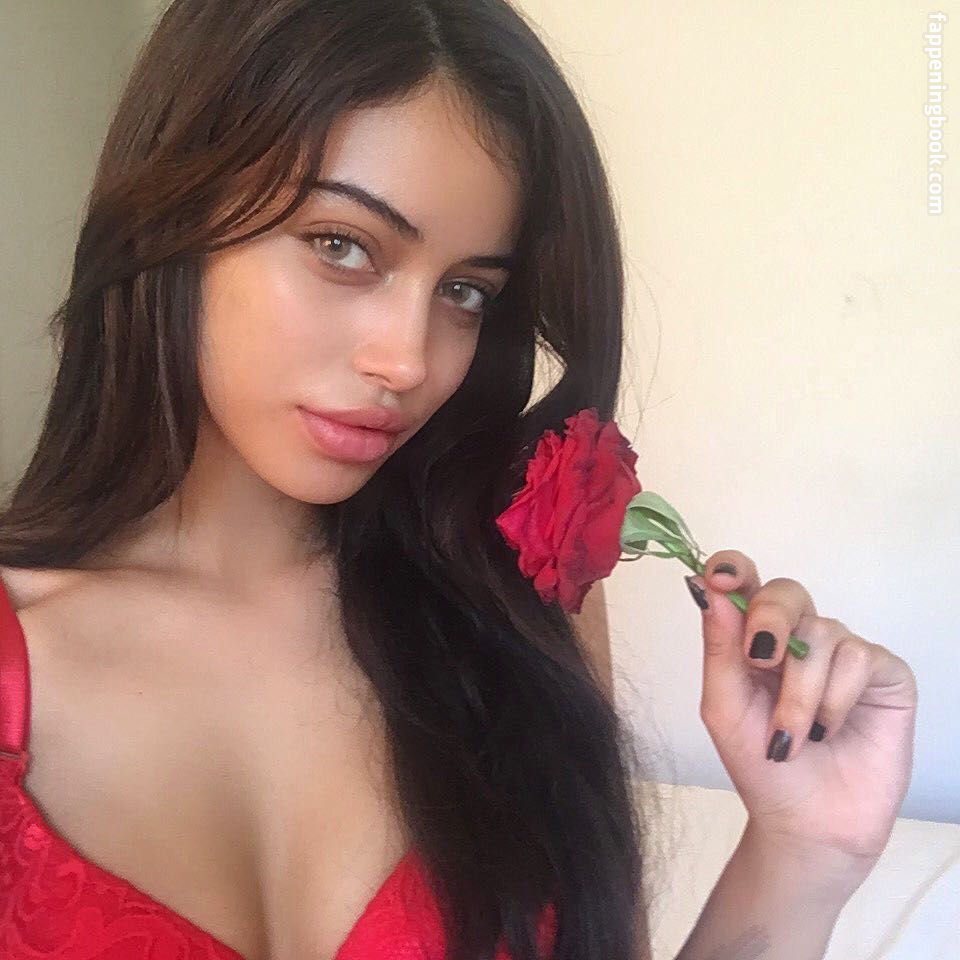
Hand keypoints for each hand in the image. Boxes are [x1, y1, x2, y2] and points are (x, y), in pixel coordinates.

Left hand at [687, 551, 917, 882]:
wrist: (808, 825)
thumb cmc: (761, 767)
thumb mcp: (724, 707)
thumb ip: (719, 648)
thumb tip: (708, 589)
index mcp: (755, 638)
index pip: (746, 582)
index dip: (733, 568)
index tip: (718, 577)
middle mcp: (801, 637)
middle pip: (787, 593)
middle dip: (769, 622)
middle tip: (760, 662)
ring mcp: (844, 654)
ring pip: (823, 633)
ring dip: (799, 692)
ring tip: (793, 736)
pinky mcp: (884, 674)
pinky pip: (860, 657)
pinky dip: (835, 698)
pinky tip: (830, 729)